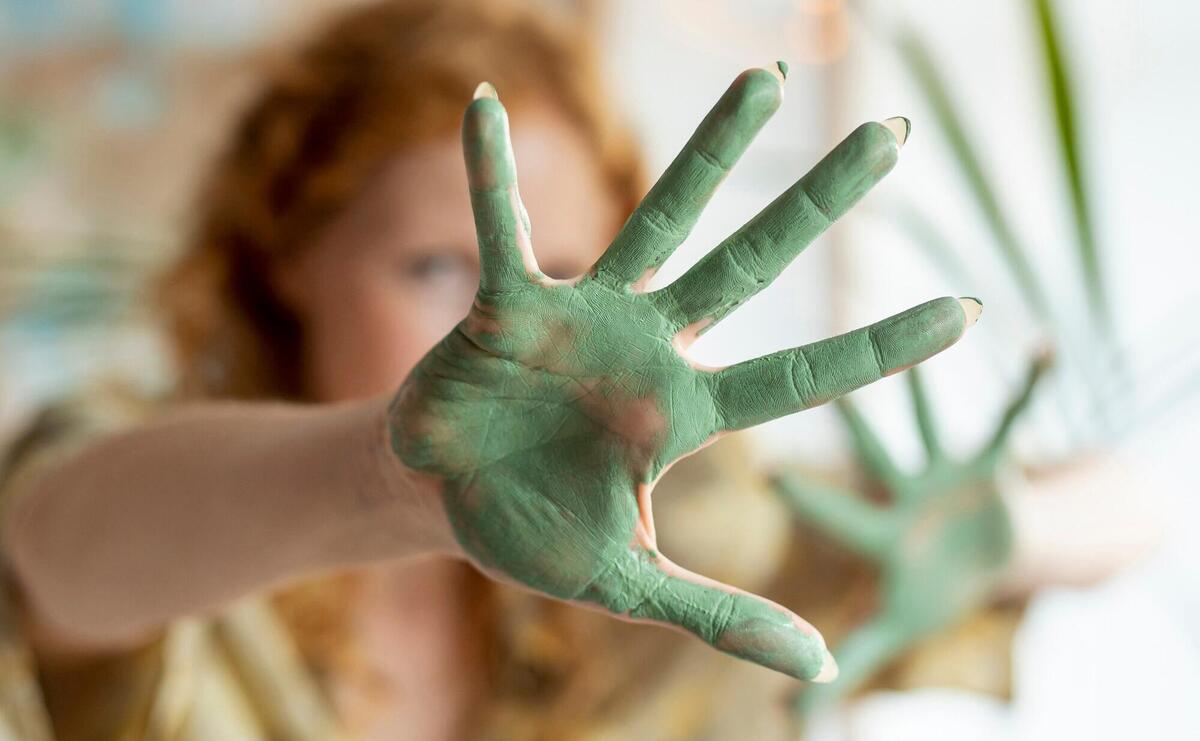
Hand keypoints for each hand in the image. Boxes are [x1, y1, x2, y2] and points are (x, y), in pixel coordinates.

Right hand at [390, 65, 978, 680]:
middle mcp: (649, 348)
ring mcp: (584, 319)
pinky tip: (484, 108)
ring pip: (662, 221)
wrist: (438, 502)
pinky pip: (500, 232)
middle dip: (820, 202)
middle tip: (892, 135)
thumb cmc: (532, 534)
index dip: (881, 348)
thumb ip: (720, 616)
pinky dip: (490, 176)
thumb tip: (823, 670)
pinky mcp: (507, 308)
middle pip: (753, 264)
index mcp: (682, 413)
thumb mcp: (627, 583)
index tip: (964, 310)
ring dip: (710, 151)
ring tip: (767, 80)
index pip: (802, 376)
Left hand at [775, 356, 1048, 707]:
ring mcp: (945, 470)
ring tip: (931, 322)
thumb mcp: (894, 625)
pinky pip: (1016, 417)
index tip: (770, 475)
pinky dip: (1030, 385)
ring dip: (932, 380)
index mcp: (880, 533)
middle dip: (855, 417)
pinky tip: (1041, 345)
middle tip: (821, 364)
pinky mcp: (993, 460)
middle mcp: (902, 491)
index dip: (810, 501)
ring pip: (936, 420)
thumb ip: (852, 662)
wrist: (978, 553)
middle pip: (876, 453)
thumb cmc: (927, 587)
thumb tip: (792, 721)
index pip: (840, 516)